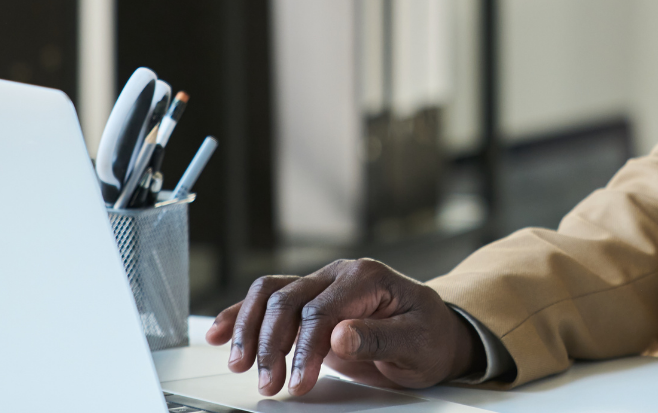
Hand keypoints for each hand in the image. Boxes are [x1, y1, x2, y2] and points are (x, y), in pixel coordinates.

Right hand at [206, 258, 480, 396]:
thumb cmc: (430, 338)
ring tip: (241, 365)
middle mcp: (341, 274)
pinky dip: (241, 314)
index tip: (298, 382)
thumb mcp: (417, 344)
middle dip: (271, 344)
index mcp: (367, 278)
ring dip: (250, 330)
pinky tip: (220, 332)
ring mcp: (323, 283)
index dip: (304, 349)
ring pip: (271, 294)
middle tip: (269, 382)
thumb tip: (340, 334)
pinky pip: (270, 298)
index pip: (320, 310)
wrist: (437, 334)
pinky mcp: (311, 300)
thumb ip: (379, 338)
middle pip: (289, 300)